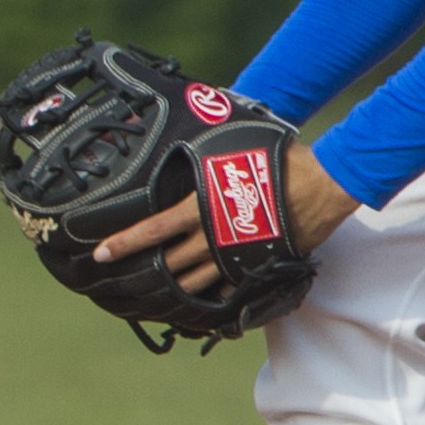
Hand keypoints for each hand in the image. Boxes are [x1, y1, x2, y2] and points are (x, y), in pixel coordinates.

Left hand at [92, 146, 361, 292]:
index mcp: (202, 209)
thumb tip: (186, 124)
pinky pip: (227, 290)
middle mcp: (213, 239)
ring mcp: (235, 258)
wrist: (324, 187)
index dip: (124, 243)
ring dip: (172, 291)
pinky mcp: (256, 269)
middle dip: (144, 274)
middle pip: (168, 264)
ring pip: (194, 284)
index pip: (153, 229)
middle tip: (121, 283)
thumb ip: (205, 151)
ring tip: (152, 298)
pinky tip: (199, 301)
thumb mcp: (234, 147)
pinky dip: (210, 295)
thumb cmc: (279, 161)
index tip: (101, 254)